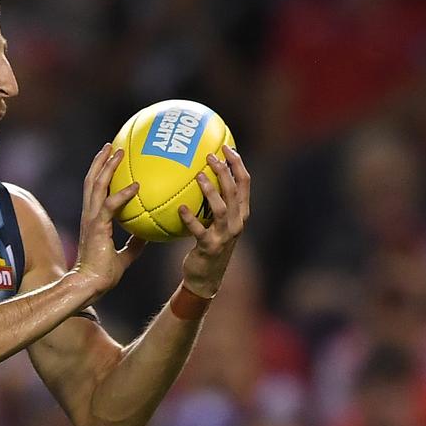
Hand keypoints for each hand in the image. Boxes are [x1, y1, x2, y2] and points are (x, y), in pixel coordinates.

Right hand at [72, 144, 147, 298]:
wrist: (89, 285)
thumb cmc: (103, 275)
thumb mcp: (124, 257)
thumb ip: (134, 244)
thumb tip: (148, 236)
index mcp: (94, 220)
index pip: (94, 190)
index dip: (100, 173)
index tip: (109, 159)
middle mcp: (89, 215)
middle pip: (91, 181)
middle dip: (101, 161)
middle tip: (111, 146)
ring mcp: (91, 219)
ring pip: (96, 186)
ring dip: (107, 167)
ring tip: (117, 151)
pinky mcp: (97, 227)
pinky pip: (109, 205)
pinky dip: (122, 194)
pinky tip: (136, 186)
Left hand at [178, 145, 250, 297]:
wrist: (206, 277)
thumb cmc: (207, 244)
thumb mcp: (214, 222)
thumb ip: (211, 201)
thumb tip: (196, 174)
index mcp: (240, 213)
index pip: (245, 183)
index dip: (237, 164)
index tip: (226, 147)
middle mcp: (237, 223)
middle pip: (234, 192)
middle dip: (225, 171)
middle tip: (210, 155)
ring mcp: (225, 236)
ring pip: (222, 209)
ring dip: (211, 191)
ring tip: (198, 176)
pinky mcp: (210, 247)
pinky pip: (199, 230)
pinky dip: (191, 219)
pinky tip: (180, 208)